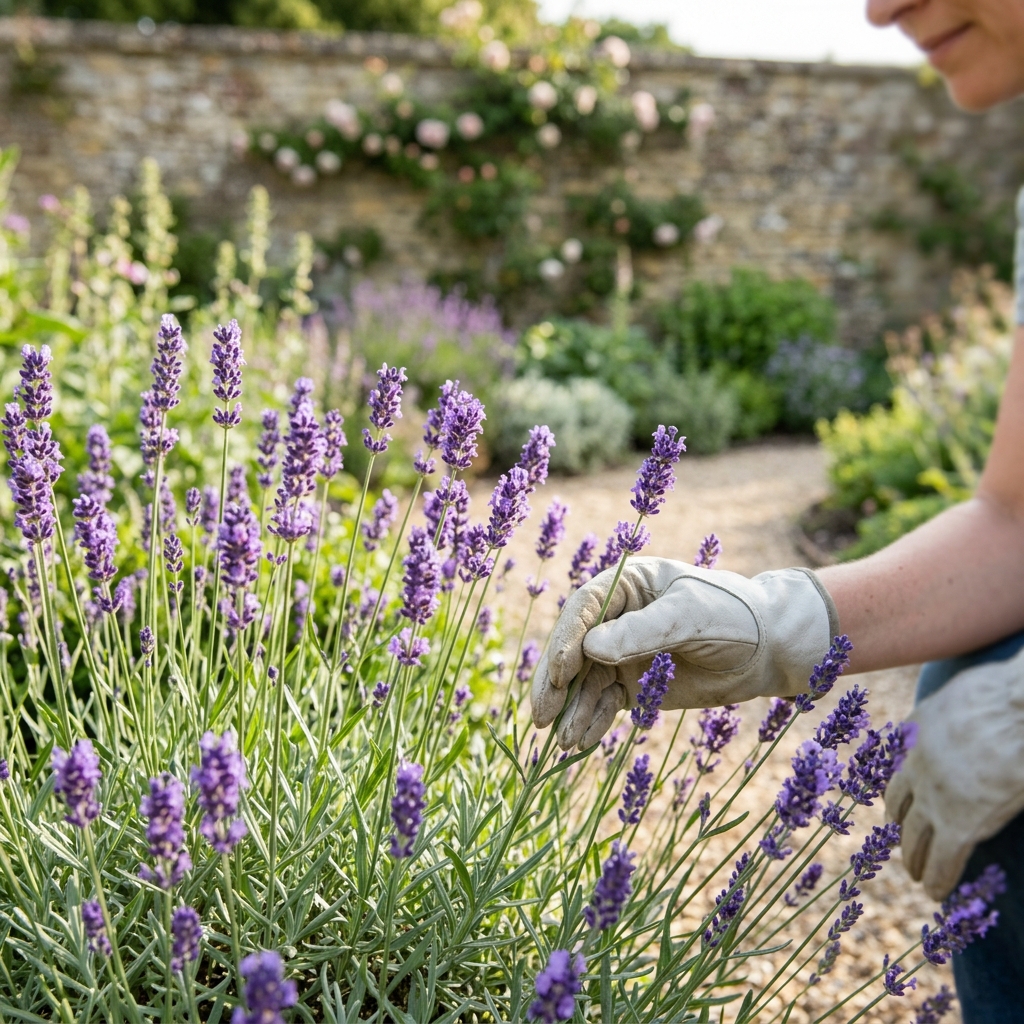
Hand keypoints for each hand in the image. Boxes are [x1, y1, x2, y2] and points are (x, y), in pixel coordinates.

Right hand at [531, 557, 837, 749]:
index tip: (560, 671)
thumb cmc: (734, 616)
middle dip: (555, 682)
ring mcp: (620, 652)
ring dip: (570, 709)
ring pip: (582, 682)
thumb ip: (642, 631)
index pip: (584, 609)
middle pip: (572, 648)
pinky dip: (590, 722)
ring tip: (562, 740)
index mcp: (626, 583)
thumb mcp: (691, 616)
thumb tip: (591, 649)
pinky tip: (579, 742)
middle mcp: (615, 617)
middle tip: (542, 713)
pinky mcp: (631, 685)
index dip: (566, 639)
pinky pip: (601, 704)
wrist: (767, 650)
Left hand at [886, 646, 1023, 899]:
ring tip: (916, 874)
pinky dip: (938, 879)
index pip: (897, 769)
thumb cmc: (1004, 694)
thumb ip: (955, 713)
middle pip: (898, 806)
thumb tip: (960, 714)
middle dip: (900, 827)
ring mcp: (933, 795)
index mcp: (914, 732)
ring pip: (914, 837)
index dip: (898, 790)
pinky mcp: (958, 822)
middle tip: (902, 844)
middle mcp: (913, 765)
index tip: (897, 805)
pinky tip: (936, 894)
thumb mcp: (964, 694)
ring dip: (914, 858)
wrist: (1019, 708)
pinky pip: (943, 860)